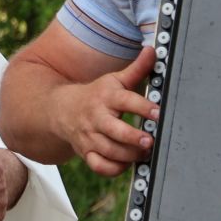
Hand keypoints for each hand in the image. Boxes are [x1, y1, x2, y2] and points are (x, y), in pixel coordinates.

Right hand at [54, 45, 158, 176]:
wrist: (62, 110)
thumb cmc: (96, 95)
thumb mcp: (114, 80)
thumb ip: (136, 69)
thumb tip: (152, 51)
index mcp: (106, 97)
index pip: (126, 100)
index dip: (143, 107)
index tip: (159, 113)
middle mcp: (97, 118)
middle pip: (114, 130)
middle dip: (133, 138)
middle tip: (149, 141)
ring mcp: (90, 137)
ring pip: (109, 151)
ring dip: (129, 155)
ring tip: (144, 153)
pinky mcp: (86, 153)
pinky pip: (99, 166)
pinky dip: (114, 169)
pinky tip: (126, 163)